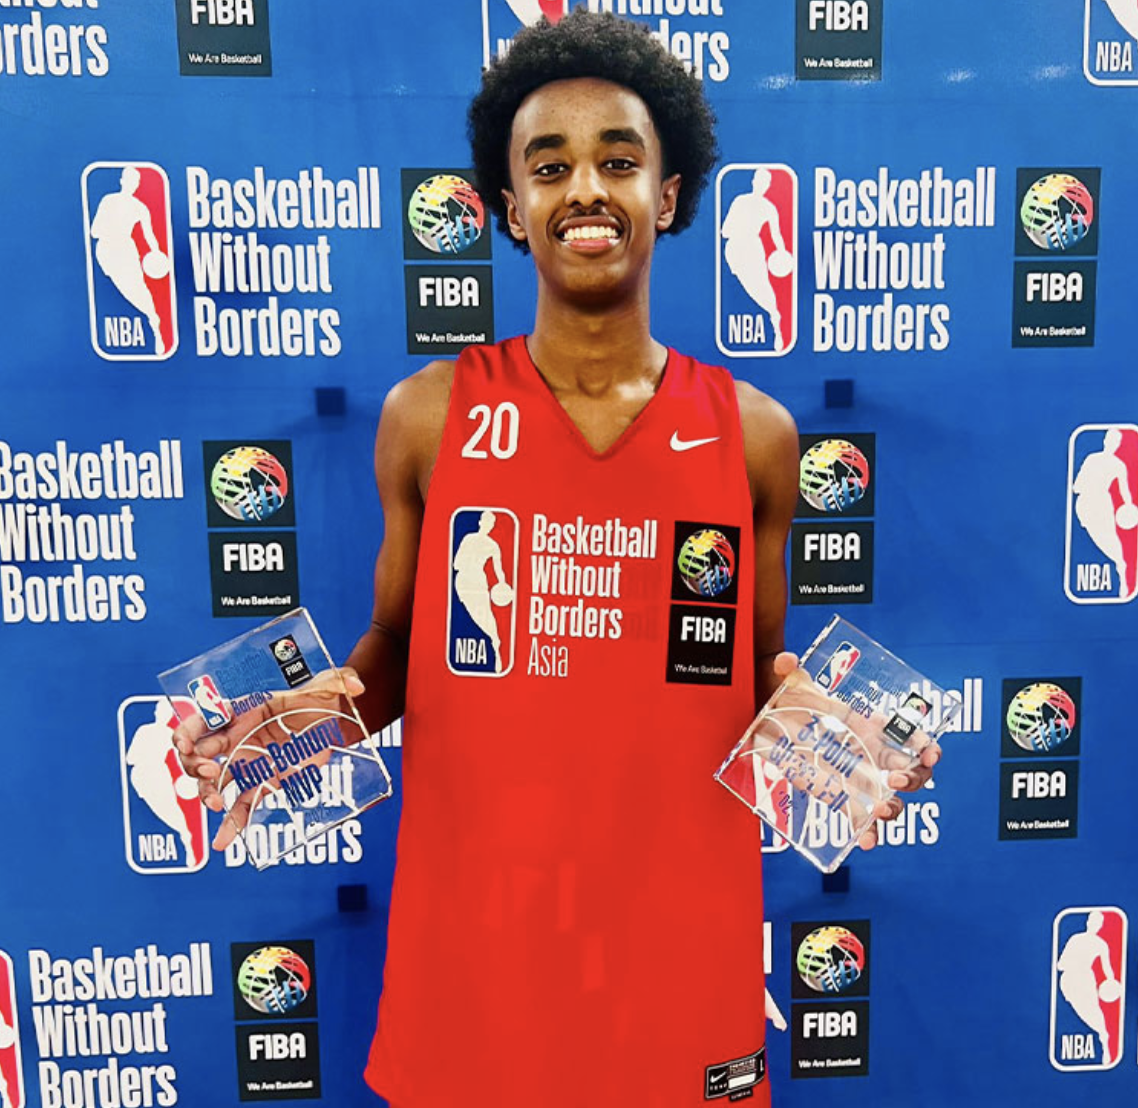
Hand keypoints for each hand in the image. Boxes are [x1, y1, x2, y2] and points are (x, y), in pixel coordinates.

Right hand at [174, 667, 364, 849]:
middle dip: (195, 763)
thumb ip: (343, 679)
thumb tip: (358, 684)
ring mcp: (248, 762)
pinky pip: (241, 804)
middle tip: (210, 771)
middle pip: (200, 751)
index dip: (190, 729)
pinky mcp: (263, 782)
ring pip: (213, 781)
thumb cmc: (326, 697)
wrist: (335, 722)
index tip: (185, 742)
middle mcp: (239, 736)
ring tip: (217, 804)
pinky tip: (223, 842)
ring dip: (206, 792)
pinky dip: (231, 824)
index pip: (208, 716)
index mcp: (248, 709)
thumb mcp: (333, 683)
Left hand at [760, 653, 941, 850]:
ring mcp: (860, 775)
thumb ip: (790, 672)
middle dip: (912, 778)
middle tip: (893, 780)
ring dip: (894, 807)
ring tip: (881, 811)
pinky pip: (863, 817)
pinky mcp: (842, 794)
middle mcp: (872, 751)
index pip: (909, 734)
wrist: (775, 725)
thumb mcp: (794, 686)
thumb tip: (785, 661)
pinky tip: (865, 841)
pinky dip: (868, 832)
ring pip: (892, 797)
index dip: (924, 744)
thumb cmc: (796, 702)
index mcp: (870, 724)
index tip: (930, 753)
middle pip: (910, 770)